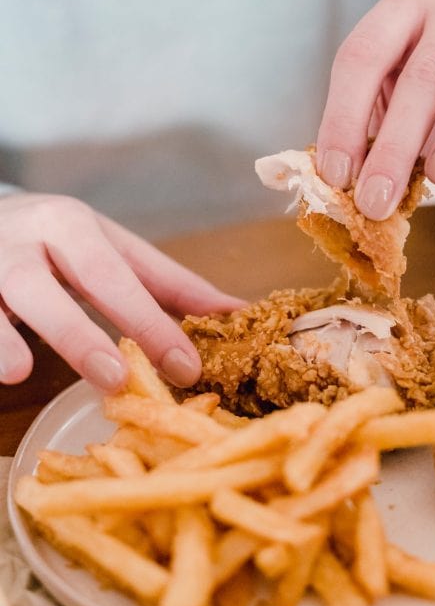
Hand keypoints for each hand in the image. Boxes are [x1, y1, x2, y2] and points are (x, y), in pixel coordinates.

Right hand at [0, 194, 243, 390]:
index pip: (115, 277)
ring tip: (18, 372)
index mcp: (70, 225)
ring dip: (3, 337)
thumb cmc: (56, 241)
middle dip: (78, 334)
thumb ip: (168, 285)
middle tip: (116, 380)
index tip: (186, 367)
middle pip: (45, 287)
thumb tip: (239, 312)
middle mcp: (21, 240)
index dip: (150, 323)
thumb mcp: (110, 250)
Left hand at [316, 0, 434, 218]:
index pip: (363, 56)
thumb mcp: (388, 108)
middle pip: (425, 70)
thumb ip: (365, 134)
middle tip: (377, 200)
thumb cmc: (431, 102)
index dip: (343, 118)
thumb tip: (339, 183)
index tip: (337, 176)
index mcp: (403, 7)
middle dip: (395, 144)